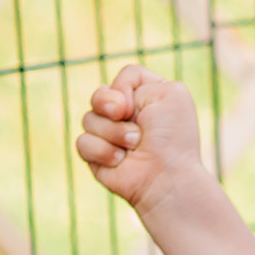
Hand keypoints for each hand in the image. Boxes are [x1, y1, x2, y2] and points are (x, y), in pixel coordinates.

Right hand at [77, 63, 205, 212]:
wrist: (166, 177)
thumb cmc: (172, 138)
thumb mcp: (169, 93)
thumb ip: (136, 79)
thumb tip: (109, 106)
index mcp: (146, 98)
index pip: (124, 77)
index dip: (126, 87)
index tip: (138, 104)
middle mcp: (127, 115)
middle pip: (99, 94)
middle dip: (110, 105)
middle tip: (125, 116)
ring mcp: (109, 135)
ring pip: (88, 119)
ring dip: (114, 132)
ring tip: (135, 145)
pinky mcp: (95, 156)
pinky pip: (82, 142)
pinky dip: (103, 151)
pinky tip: (120, 161)